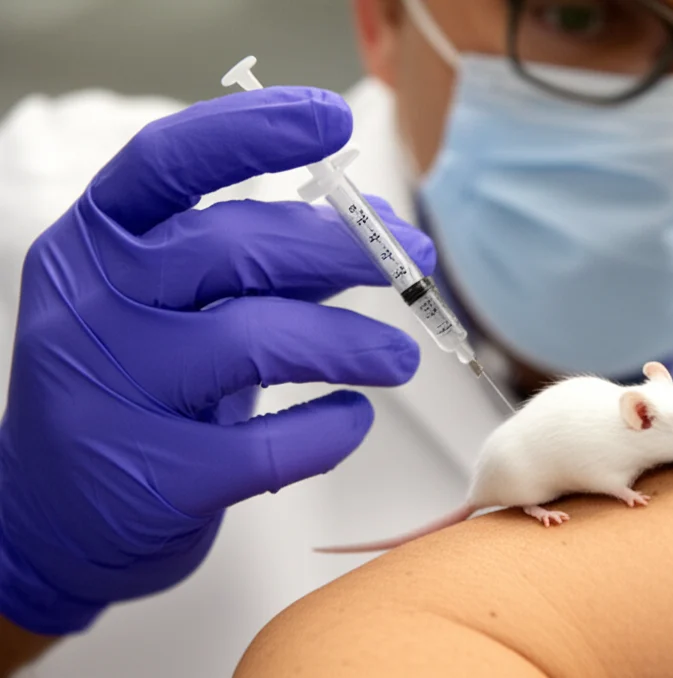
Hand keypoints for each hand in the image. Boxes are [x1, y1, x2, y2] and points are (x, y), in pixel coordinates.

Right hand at [0, 87, 435, 635]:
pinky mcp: (153, 477)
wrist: (54, 517)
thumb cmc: (141, 390)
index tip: (333, 117)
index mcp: (96, 245)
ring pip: (259, 341)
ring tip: (399, 356)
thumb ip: (261, 265)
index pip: (168, 160)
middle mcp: (94, 306)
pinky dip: (331, 428)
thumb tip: (372, 230)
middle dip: (345, 250)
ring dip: (353, 343)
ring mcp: (114, 393)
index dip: (253, 130)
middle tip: (413, 265)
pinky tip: (351, 418)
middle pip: (236, 247)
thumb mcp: (179, 308)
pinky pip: (270, 444)